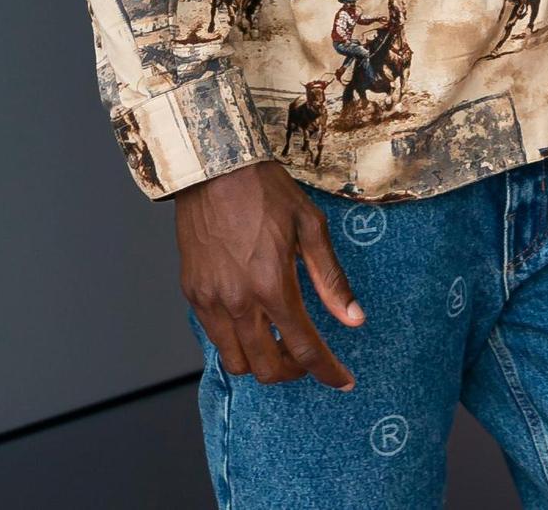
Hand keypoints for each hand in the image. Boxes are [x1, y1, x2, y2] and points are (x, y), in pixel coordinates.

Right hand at [176, 158, 364, 389]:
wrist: (214, 166)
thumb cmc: (264, 189)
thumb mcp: (309, 225)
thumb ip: (331, 278)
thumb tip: (354, 318)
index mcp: (272, 284)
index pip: (305, 349)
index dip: (327, 372)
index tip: (342, 381)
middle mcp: (238, 301)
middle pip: (267, 369)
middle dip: (292, 372)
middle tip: (306, 356)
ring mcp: (210, 300)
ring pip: (236, 362)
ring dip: (260, 361)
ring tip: (276, 340)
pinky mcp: (192, 292)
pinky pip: (214, 337)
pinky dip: (235, 340)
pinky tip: (250, 319)